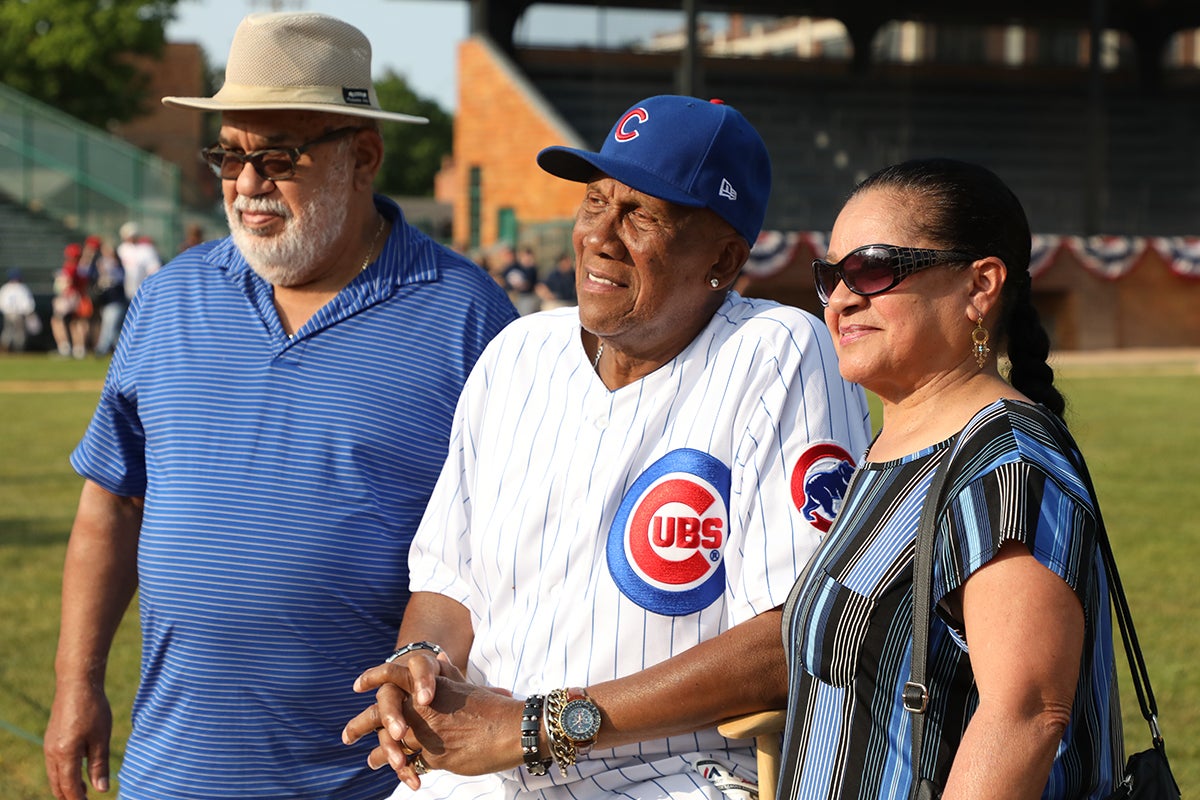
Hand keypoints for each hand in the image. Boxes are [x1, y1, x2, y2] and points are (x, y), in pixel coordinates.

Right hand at [44, 682, 112, 798]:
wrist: (77, 684)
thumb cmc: (93, 709)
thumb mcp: (101, 738)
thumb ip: (99, 765)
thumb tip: (102, 790)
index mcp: (65, 754)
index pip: (70, 787)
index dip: (78, 799)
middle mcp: (52, 753)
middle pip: (58, 784)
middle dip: (70, 795)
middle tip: (85, 799)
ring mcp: (49, 745)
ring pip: (54, 775)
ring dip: (66, 785)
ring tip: (84, 789)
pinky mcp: (51, 738)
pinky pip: (53, 764)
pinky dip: (63, 772)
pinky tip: (77, 769)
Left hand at [344, 658, 521, 783]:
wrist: (515, 727)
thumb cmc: (493, 706)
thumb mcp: (468, 686)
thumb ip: (449, 675)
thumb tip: (438, 658)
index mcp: (430, 687)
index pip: (393, 676)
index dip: (374, 678)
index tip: (357, 686)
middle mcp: (423, 708)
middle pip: (382, 713)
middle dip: (361, 724)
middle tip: (346, 735)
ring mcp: (428, 732)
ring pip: (392, 743)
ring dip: (379, 754)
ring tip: (369, 761)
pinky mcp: (435, 756)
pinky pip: (411, 764)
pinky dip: (402, 769)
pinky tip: (399, 774)